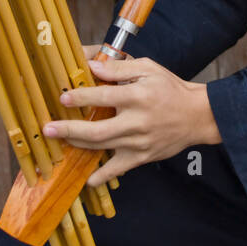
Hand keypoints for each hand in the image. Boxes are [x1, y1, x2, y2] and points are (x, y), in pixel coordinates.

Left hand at [43, 51, 220, 188]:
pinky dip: (102, 176)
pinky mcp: (142, 157)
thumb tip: (92, 67)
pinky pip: (118, 169)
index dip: (81, 97)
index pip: (104, 98)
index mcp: (138, 96)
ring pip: (103, 147)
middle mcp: (137, 122)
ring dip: (78, 145)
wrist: (197, 116)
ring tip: (59, 140)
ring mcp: (139, 142)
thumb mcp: (149, 69)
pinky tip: (87, 178)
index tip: (63, 97)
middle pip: (98, 129)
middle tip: (49, 129)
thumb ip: (120, 69)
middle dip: (70, 130)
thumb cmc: (171, 89)